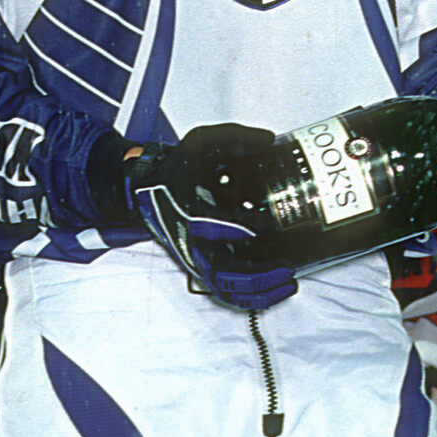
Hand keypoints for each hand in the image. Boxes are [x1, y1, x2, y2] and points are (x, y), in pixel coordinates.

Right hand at [124, 124, 298, 310]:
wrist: (148, 189)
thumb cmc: (176, 169)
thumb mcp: (202, 143)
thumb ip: (234, 137)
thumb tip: (267, 140)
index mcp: (190, 212)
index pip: (219, 225)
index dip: (250, 227)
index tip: (274, 223)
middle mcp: (192, 241)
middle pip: (224, 270)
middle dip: (259, 274)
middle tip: (287, 267)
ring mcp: (196, 258)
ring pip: (227, 288)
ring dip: (259, 292)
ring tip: (288, 284)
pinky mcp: (200, 267)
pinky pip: (225, 292)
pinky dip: (248, 299)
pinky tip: (272, 294)